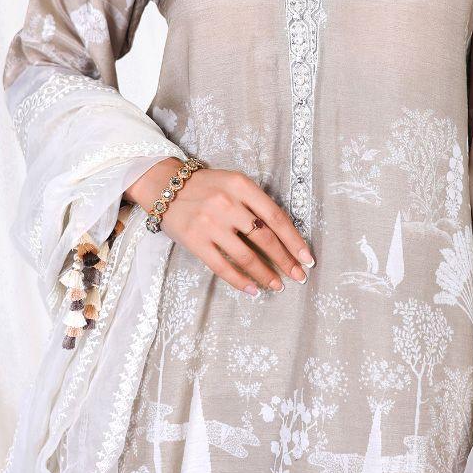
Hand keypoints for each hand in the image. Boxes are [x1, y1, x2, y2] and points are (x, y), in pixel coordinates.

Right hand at [126, 159, 314, 294]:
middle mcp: (227, 204)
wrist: (165, 185)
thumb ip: (255, 203)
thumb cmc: (207, 186)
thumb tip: (284, 237)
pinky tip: (252, 289)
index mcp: (242, 186)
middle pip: (265, 238)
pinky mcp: (195, 241)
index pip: (276, 217)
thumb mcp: (234, 183)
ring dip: (265, 274)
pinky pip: (222, 266)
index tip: (307, 258)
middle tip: (298, 276)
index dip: (294, 240)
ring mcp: (210, 223)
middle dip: (286, 260)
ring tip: (278, 285)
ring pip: (246, 256)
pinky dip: (240, 280)